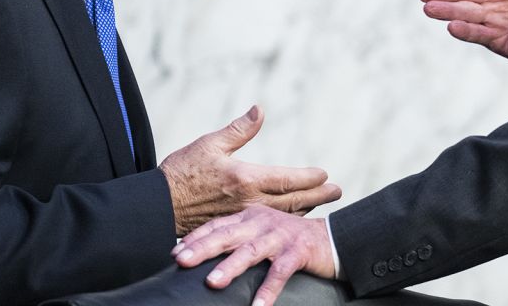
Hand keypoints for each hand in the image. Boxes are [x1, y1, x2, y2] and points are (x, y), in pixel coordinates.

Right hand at [159, 105, 342, 235]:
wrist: (158, 206)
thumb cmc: (182, 172)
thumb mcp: (210, 143)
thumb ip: (240, 129)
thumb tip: (260, 109)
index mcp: (246, 179)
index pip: (288, 180)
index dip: (310, 178)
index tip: (325, 174)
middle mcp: (249, 201)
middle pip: (293, 201)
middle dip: (317, 196)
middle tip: (337, 192)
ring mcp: (243, 217)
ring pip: (282, 216)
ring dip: (304, 209)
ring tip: (320, 204)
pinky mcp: (234, 227)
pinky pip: (266, 225)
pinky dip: (283, 221)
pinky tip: (289, 219)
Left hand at [173, 204, 333, 305]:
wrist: (332, 238)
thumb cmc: (290, 240)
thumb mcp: (262, 233)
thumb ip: (238, 239)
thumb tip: (204, 255)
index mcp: (251, 216)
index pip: (218, 225)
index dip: (196, 237)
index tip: (175, 253)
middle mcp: (263, 223)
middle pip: (228, 235)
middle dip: (203, 248)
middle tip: (182, 261)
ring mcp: (281, 236)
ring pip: (251, 252)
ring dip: (230, 267)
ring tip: (212, 283)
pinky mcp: (298, 251)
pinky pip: (279, 273)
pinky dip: (268, 290)